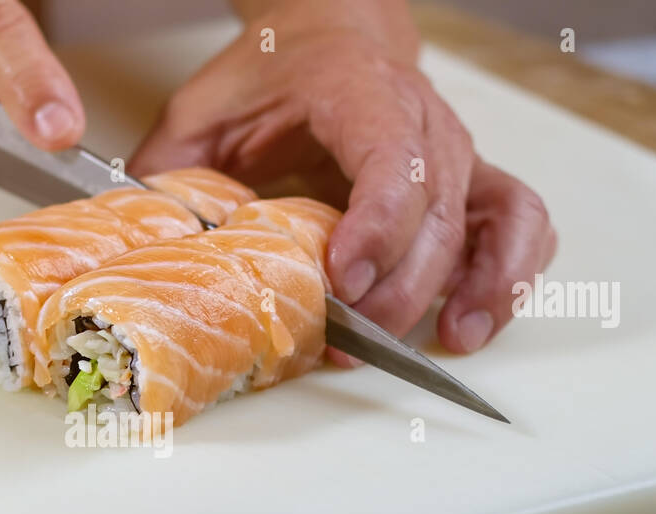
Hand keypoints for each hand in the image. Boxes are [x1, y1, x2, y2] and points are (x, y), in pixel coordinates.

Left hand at [130, 0, 554, 356]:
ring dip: (474, 284)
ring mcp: (454, 152)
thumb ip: (170, 174)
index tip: (345, 277)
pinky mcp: (469, 181)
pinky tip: (471, 319)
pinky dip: (509, 272)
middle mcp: (420, 121)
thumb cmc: (272, 75)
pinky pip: (518, 222)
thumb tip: (137, 242)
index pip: (388, 158)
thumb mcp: (201, 113)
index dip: (375, 223)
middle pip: (437, 210)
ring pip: (489, 219)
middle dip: (400, 285)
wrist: (330, 34)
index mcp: (357, 92)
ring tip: (447, 339)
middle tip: (352, 338)